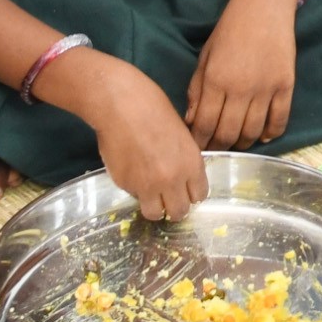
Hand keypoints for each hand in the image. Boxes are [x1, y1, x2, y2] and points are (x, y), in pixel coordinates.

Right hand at [68, 54, 210, 221]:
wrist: (122, 107)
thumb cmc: (155, 110)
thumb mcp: (182, 134)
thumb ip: (184, 159)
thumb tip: (183, 175)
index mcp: (191, 163)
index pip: (200, 195)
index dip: (193, 194)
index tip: (187, 190)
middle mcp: (172, 180)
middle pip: (179, 212)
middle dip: (176, 207)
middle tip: (170, 197)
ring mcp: (147, 186)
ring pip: (156, 214)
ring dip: (156, 207)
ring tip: (152, 194)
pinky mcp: (125, 186)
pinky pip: (135, 198)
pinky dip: (137, 192)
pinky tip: (134, 174)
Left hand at [184, 0, 301, 150]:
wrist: (265, 4)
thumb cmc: (230, 29)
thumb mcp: (205, 57)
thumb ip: (197, 90)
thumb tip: (191, 121)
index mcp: (215, 80)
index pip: (203, 125)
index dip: (198, 142)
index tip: (197, 147)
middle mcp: (240, 89)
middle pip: (228, 134)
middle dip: (218, 146)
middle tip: (216, 147)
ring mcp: (266, 88)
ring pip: (252, 132)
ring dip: (242, 143)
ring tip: (237, 142)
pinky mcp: (286, 85)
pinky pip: (279, 120)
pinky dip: (271, 134)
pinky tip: (263, 135)